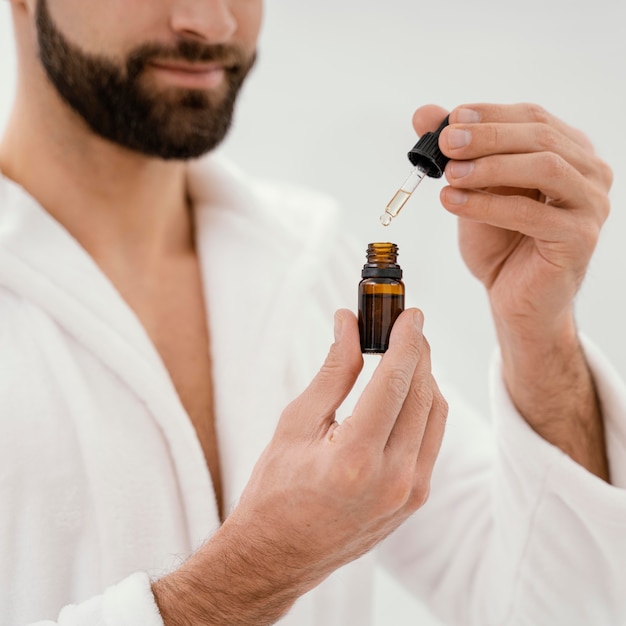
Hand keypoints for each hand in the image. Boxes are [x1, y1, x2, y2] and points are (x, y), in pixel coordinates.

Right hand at [153, 308, 447, 624]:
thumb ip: (332, 370)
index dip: (406, 340)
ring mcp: (410, 493)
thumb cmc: (276, 489)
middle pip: (422, 393)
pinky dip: (424, 406)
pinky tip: (404, 391)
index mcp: (356, 458)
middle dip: (417, 352)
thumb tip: (348, 324)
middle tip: (403, 327)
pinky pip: (432, 438)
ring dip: (424, 377)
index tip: (412, 313)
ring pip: (435, 414)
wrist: (279, 554)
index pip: (395, 382)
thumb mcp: (296, 422)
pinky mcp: (416, 499)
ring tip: (403, 355)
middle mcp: (394, 478)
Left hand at [411, 103, 610, 479]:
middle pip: (540, 137)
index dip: (490, 114)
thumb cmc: (498, 243)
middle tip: (446, 142)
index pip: (532, 117)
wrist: (513, 297)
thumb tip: (424, 113)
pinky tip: (453, 203)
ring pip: (545, 167)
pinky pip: (533, 213)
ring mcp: (590, 205)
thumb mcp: (471, 190)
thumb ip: (455, 153)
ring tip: (449, 173)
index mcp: (567, 153)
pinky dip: (489, 204)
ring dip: (491, 166)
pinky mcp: (580, 238)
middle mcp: (588, 173)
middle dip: (488, 137)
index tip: (450, 119)